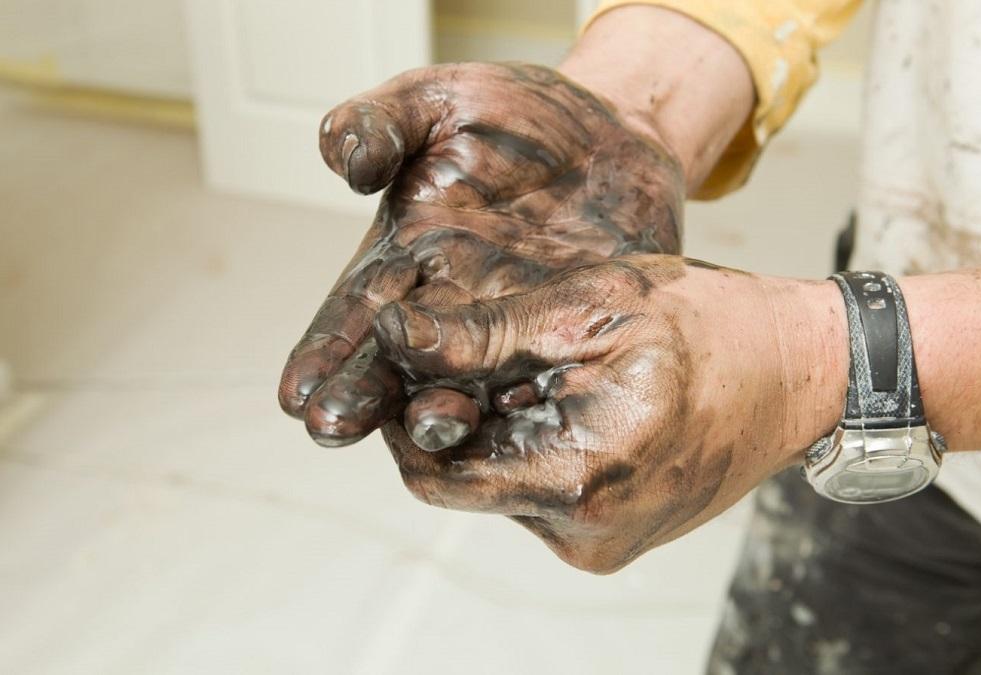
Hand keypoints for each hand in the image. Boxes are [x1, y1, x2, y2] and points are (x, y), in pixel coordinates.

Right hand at [278, 62, 684, 447]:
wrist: (613, 134)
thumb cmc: (517, 117)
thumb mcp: (441, 102)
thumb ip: (384, 122)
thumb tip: (343, 162)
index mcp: (406, 257)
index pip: (354, 311)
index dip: (324, 350)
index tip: (295, 391)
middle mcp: (451, 307)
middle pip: (400, 361)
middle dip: (365, 394)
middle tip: (332, 427)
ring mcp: (513, 329)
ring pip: (470, 383)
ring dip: (441, 414)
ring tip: (420, 442)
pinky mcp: (573, 338)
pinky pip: (549, 378)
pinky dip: (531, 408)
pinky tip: (518, 442)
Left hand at [372, 257, 846, 572]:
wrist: (802, 372)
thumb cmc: (712, 326)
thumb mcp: (591, 308)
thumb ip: (485, 334)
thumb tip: (393, 336)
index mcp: (578, 479)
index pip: (433, 472)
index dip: (403, 411)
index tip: (403, 355)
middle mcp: (584, 533)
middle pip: (465, 478)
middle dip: (458, 409)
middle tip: (484, 345)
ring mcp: (601, 543)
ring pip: (500, 482)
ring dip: (499, 423)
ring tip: (548, 367)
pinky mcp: (614, 536)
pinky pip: (541, 490)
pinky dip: (535, 441)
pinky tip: (574, 395)